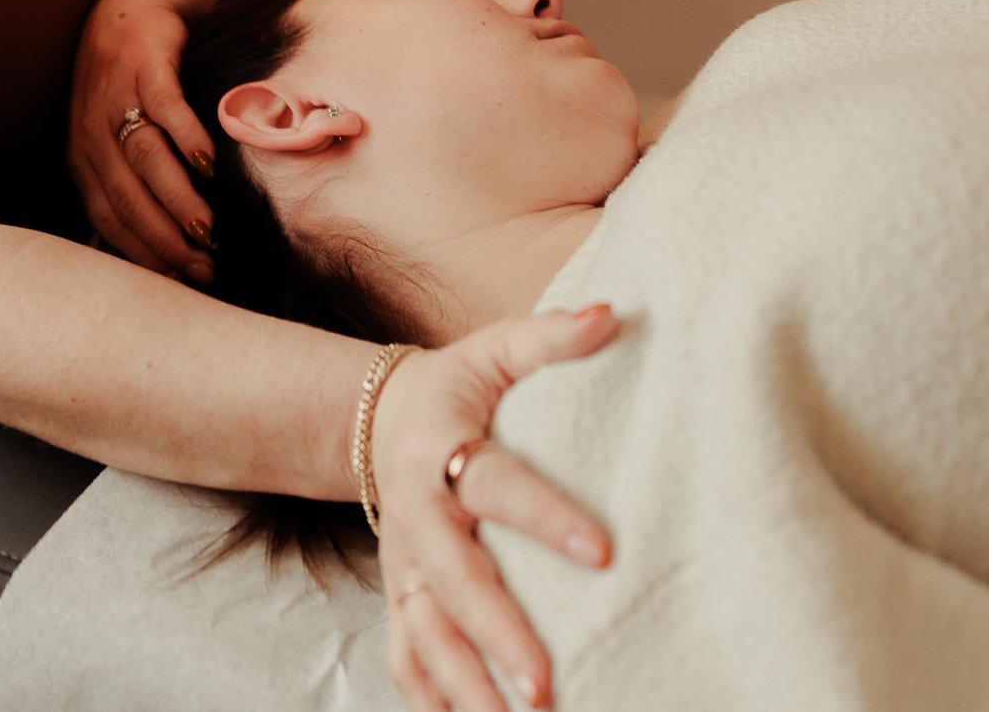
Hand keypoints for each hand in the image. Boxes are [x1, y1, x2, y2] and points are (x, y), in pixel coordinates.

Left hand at [66, 0, 218, 283]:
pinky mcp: (143, 61)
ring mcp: (115, 94)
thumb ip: (133, 186)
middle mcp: (92, 132)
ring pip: (143, 157)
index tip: (184, 284)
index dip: (145, 255)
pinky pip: (163, 106)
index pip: (110, 219)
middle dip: (163, 239)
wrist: (133, 5)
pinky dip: (185, 136)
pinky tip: (208, 163)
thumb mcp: (118, 139)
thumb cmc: (132, 86)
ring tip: (208, 230)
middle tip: (202, 269)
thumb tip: (170, 255)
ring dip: (176, 197)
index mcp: (84, 159)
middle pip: (126, 195)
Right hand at [372, 306, 620, 711]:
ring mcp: (405, 564)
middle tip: (544, 683)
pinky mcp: (400, 595)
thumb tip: (610, 315)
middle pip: (454, 581)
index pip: (498, 486)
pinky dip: (428, 695)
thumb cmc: (457, 387)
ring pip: (427, 632)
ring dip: (466, 682)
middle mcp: (419, 516)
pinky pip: (406, 654)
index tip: (602, 551)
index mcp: (444, 451)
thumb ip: (551, 337)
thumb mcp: (494, 350)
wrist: (378, 421)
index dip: (547, 517)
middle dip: (496, 632)